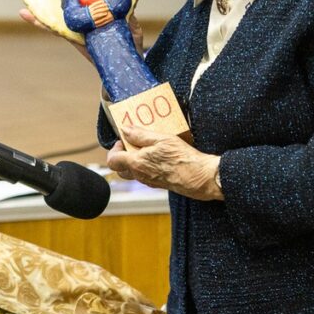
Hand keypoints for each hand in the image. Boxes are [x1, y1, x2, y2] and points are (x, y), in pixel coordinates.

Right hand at [17, 0, 147, 55]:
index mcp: (97, 3)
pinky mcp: (72, 37)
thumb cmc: (129, 38)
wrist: (127, 61)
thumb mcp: (131, 16)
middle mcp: (84, 11)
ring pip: (55, 8)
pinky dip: (38, 22)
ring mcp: (76, 23)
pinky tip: (25, 14)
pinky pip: (53, 28)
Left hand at [107, 127, 222, 200]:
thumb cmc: (183, 158)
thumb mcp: (162, 139)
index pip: (112, 160)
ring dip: (135, 161)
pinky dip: (146, 166)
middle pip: (120, 168)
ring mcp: (149, 181)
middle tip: (134, 144)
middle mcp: (140, 175)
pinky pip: (145, 175)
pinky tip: (160, 157)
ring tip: (149, 148)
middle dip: (123, 156)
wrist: (200, 177)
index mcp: (136, 163)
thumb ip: (140, 135)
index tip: (124, 139)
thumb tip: (125, 129)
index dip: (114, 148)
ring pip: (133, 172)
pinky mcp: (159, 184)